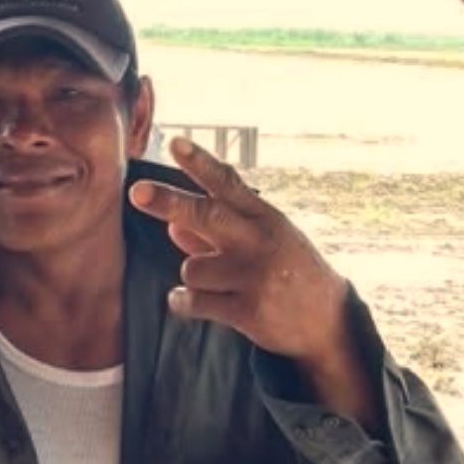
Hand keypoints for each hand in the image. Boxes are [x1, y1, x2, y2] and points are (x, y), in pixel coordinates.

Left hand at [128, 137, 350, 367]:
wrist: (327, 320)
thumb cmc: (285, 271)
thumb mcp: (260, 243)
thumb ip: (215, 233)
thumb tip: (171, 228)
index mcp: (263, 217)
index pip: (227, 184)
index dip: (199, 163)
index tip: (175, 143)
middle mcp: (259, 241)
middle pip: (205, 216)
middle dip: (168, 203)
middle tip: (136, 192)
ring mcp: (254, 276)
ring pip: (191, 268)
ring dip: (193, 278)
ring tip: (218, 286)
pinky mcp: (248, 310)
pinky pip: (193, 301)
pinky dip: (184, 303)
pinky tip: (192, 303)